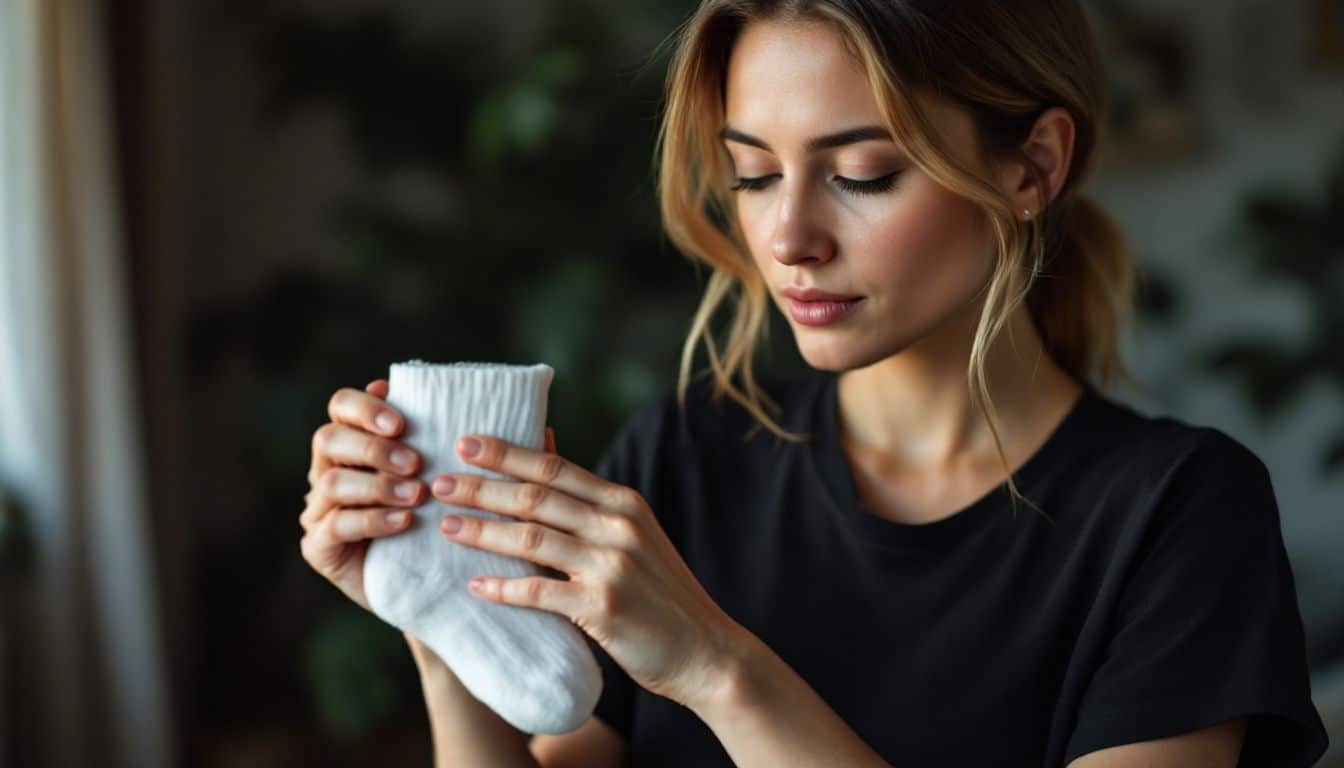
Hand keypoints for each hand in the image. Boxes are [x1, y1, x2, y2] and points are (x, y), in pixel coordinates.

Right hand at [299, 378, 429, 610]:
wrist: (423, 578)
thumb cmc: (428, 513)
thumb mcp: (432, 471)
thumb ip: (425, 433)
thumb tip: (408, 388)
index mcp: (350, 442)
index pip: (341, 406)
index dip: (365, 407)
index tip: (401, 423)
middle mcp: (326, 470)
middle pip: (329, 439)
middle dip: (374, 447)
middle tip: (416, 463)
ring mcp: (317, 510)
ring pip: (332, 482)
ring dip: (379, 485)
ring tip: (417, 495)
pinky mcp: (318, 547)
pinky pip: (336, 526)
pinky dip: (373, 520)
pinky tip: (404, 522)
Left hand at [429, 432, 748, 709]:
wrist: (704, 650)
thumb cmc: (659, 594)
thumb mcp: (633, 537)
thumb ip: (590, 505)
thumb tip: (544, 455)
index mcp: (623, 503)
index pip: (555, 467)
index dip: (507, 453)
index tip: (464, 443)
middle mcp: (618, 526)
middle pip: (536, 496)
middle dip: (482, 487)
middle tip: (439, 482)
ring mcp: (611, 565)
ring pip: (531, 538)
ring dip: (483, 531)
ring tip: (445, 527)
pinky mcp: (603, 607)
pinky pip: (540, 592)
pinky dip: (504, 588)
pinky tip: (475, 586)